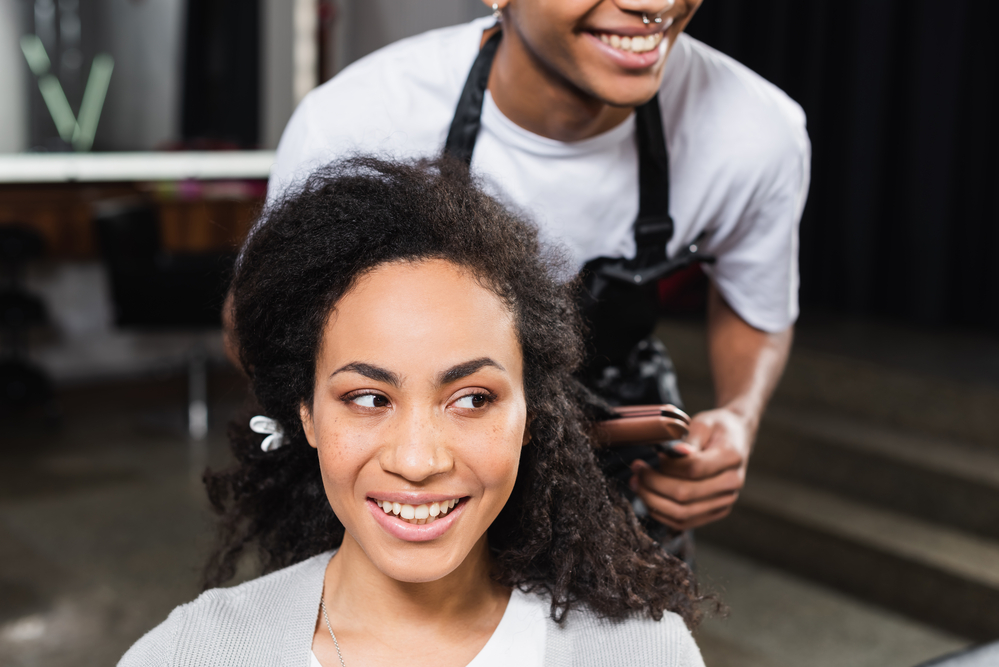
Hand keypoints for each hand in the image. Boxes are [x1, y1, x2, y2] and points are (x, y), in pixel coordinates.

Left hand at [628, 407, 751, 530]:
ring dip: (653, 501)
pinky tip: (648, 497)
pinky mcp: (716, 512)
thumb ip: (688, 440)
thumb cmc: (715, 427)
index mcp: (732, 457)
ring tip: (637, 484)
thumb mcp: (702, 424)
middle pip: (685, 495)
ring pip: (683, 514)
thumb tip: (674, 453)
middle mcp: (731, 484)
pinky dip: (662, 514)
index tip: (653, 455)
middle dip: (653, 484)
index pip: (694, 469)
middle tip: (636, 470)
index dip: (667, 465)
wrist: (736, 437)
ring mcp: (725, 501)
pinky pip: (685, 522)